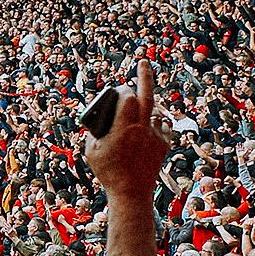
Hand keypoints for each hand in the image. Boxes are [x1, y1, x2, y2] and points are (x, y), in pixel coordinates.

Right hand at [83, 60, 170, 201]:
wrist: (131, 192)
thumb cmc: (108, 172)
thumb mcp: (91, 150)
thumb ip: (95, 130)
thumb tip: (98, 118)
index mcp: (123, 129)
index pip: (128, 97)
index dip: (123, 90)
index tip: (119, 89)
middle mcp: (142, 130)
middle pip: (147, 96)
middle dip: (145, 76)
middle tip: (143, 62)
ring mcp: (155, 136)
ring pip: (155, 111)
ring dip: (146, 107)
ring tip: (138, 111)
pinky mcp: (164, 144)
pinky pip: (162, 125)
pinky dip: (155, 123)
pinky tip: (148, 127)